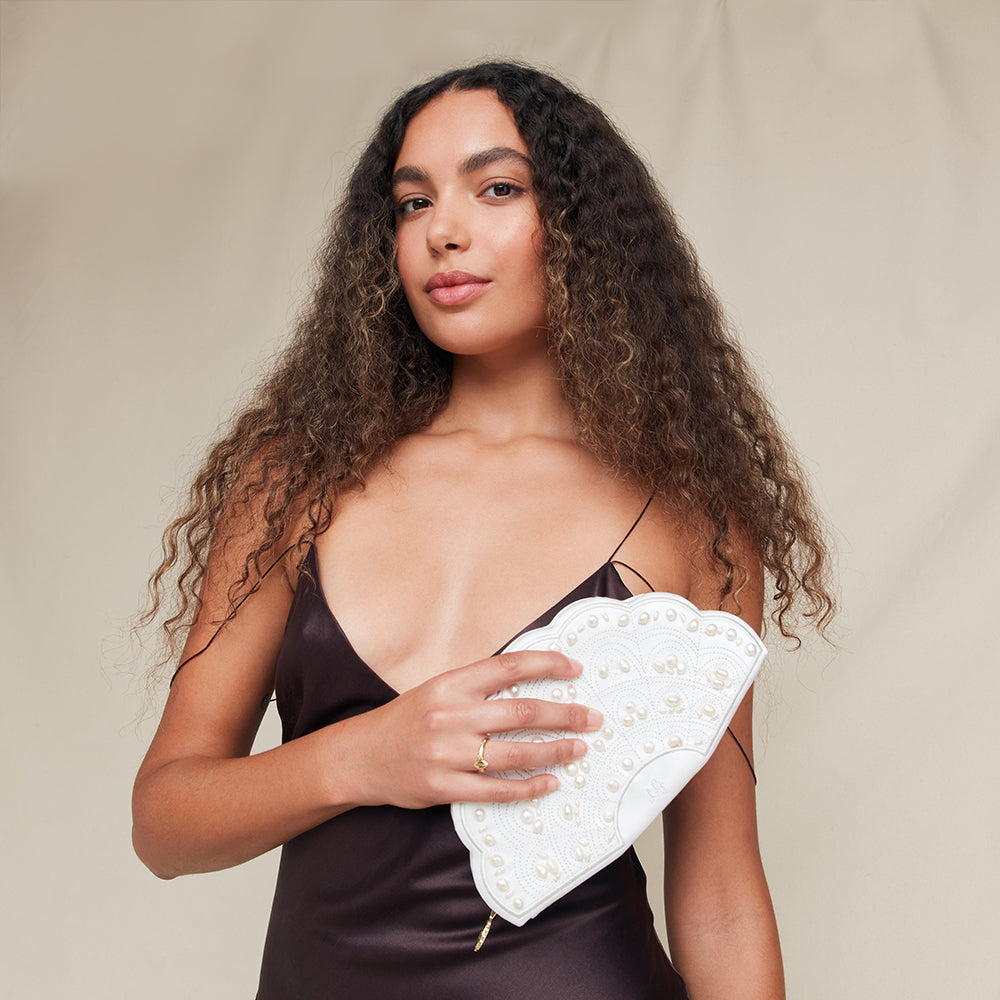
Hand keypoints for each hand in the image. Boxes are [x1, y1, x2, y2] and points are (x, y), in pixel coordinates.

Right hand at [346, 650, 602, 808]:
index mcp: (450, 685)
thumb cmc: (405, 720)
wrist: (359, 756)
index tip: (575, 669)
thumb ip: (477, 687)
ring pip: (514, 754)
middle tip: (593, 718)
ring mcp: (447, 754)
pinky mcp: (443, 787)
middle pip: (522, 713)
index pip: (508, 666)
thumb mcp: (438, 690)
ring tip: (579, 749)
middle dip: (565, 715)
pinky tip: (549, 783)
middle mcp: (451, 716)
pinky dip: (527, 788)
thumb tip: (530, 682)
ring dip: (554, 751)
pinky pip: (495, 790)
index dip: (546, 665)